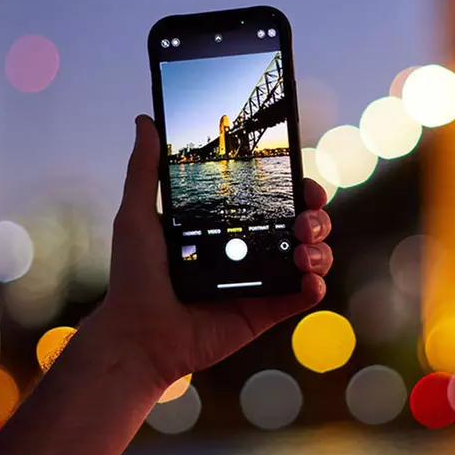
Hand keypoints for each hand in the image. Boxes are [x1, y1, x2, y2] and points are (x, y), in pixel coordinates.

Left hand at [94, 115, 332, 387]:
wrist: (138, 334)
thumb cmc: (134, 277)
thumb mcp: (137, 215)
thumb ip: (145, 169)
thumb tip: (145, 120)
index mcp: (228, 225)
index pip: (273, 197)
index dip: (295, 185)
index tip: (301, 179)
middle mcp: (250, 250)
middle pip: (302, 222)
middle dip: (316, 214)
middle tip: (305, 215)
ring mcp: (262, 281)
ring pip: (312, 256)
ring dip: (320, 247)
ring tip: (301, 249)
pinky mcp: (267, 311)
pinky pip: (303, 296)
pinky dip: (315, 285)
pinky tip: (307, 278)